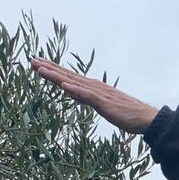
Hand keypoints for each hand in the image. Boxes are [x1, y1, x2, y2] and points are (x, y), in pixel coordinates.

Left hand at [30, 58, 158, 133]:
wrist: (146, 119)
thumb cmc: (128, 114)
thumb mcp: (102, 105)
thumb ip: (86, 98)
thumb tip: (71, 92)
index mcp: (94, 87)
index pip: (70, 77)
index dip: (54, 70)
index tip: (39, 64)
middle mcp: (94, 87)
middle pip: (68, 75)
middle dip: (49, 68)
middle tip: (32, 60)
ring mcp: (99, 94)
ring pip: (73, 82)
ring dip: (57, 75)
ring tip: (40, 69)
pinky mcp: (104, 103)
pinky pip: (87, 95)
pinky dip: (75, 89)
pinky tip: (64, 85)